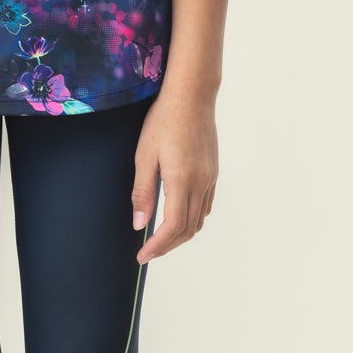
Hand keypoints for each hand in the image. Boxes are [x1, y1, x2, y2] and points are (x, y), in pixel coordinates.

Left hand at [131, 86, 217, 263]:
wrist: (192, 96)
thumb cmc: (163, 121)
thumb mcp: (144, 156)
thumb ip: (142, 192)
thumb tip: (139, 224)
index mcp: (182, 180)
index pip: (172, 227)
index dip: (157, 247)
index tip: (142, 256)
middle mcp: (201, 183)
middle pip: (188, 229)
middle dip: (168, 247)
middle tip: (148, 253)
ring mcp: (210, 178)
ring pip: (199, 220)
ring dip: (180, 235)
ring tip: (160, 240)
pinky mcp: (213, 172)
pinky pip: (205, 206)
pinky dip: (192, 220)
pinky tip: (178, 217)